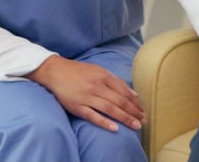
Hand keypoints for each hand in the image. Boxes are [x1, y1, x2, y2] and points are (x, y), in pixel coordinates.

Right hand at [27, 55, 143, 131]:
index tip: (143, 111)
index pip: (124, 91)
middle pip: (119, 101)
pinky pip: (92, 116)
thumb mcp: (99, 71)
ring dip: (124, 118)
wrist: (55, 71)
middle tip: (143, 121)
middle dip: (134, 112)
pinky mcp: (77, 106)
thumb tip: (133, 94)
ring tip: (135, 126)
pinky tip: (115, 128)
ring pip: (109, 109)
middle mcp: (96, 86)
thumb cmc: (79, 71)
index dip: (135, 102)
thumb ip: (116, 81)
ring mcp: (86, 97)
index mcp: (103, 76)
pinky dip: (104, 122)